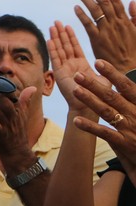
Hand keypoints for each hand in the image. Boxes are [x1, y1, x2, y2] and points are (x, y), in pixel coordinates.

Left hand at [0, 85, 37, 166]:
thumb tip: (32, 88)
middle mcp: (13, 116)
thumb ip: (25, 101)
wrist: (17, 152)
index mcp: (18, 110)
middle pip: (2, 100)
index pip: (10, 94)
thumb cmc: (17, 132)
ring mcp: (7, 125)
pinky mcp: (1, 134)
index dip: (1, 89)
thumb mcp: (23, 116)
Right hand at [48, 21, 98, 116]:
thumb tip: (102, 60)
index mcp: (82, 65)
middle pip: (65, 46)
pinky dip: (52, 49)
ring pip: (59, 50)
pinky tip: (50, 40)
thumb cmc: (100, 96)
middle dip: (61, 33)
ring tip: (52, 26)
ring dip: (55, 38)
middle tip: (56, 21)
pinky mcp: (60, 74)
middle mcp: (72, 65)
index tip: (67, 25)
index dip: (71, 36)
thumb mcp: (105, 78)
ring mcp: (65, 69)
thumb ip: (104, 68)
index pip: (75, 47)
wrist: (91, 107)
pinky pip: (55, 59)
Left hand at [73, 60, 135, 181]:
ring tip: (75, 90)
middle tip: (77, 74)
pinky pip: (105, 133)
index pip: (127, 87)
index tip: (99, 62)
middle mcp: (135, 115)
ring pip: (107, 112)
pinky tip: (76, 121)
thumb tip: (121, 84)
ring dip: (90, 100)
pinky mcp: (125, 144)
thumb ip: (132, 100)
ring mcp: (130, 129)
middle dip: (94, 85)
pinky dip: (91, 127)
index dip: (112, 74)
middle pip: (112, 97)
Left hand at [75, 0, 135, 71]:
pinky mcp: (97, 40)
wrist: (129, 69)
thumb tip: (133, 2)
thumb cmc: (134, 52)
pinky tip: (76, 8)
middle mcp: (116, 24)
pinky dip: (81, 14)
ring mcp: (106, 31)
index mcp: (126, 21)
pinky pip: (88, 24)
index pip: (116, 1)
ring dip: (86, 0)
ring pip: (95, 11)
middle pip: (104, 3)